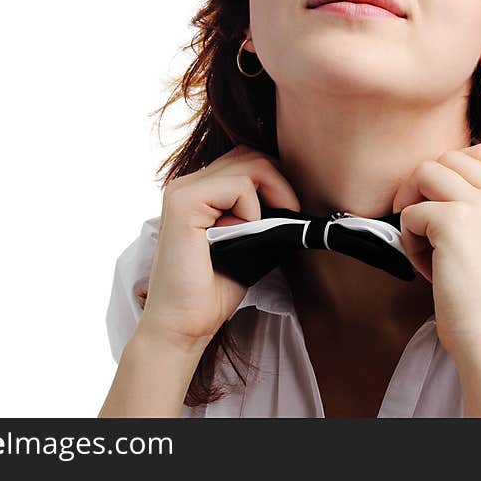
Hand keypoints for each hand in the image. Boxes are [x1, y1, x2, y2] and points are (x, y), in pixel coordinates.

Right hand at [135, 145, 300, 351]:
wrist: (184, 325)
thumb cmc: (213, 291)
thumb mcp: (247, 242)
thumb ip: (262, 214)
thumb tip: (297, 199)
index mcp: (199, 190)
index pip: (247, 160)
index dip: (275, 180)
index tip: (289, 210)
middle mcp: (187, 184)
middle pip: (250, 154)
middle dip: (280, 182)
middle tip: (291, 214)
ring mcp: (182, 190)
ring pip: (249, 164)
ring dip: (271, 194)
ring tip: (267, 228)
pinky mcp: (183, 202)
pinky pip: (238, 185)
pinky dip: (252, 209)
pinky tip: (243, 234)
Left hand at [392, 143, 480, 361]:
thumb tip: (440, 176)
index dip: (453, 169)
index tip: (442, 199)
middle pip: (449, 158)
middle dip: (425, 186)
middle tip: (423, 222)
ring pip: (425, 173)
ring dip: (413, 205)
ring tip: (422, 241)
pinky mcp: (453, 222)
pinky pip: (410, 211)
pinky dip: (408, 238)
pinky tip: (426, 265)